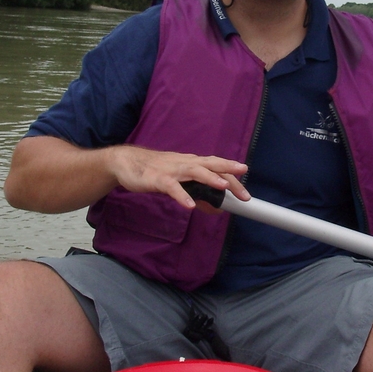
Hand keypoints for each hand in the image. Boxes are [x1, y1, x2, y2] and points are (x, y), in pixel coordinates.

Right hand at [107, 146, 248, 208]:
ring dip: (209, 179)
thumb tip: (217, 209)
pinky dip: (181, 195)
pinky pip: (171, 187)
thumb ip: (199, 194)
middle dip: (229, 176)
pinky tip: (190, 205)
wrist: (126, 162)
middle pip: (211, 166)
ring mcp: (172, 170)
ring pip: (194, 172)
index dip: (232, 177)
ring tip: (223, 187)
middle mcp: (185, 163)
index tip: (246, 191)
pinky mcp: (157, 179)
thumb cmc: (156, 171)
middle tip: (244, 192)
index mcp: (193, 163)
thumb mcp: (181, 183)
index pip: (217, 168)